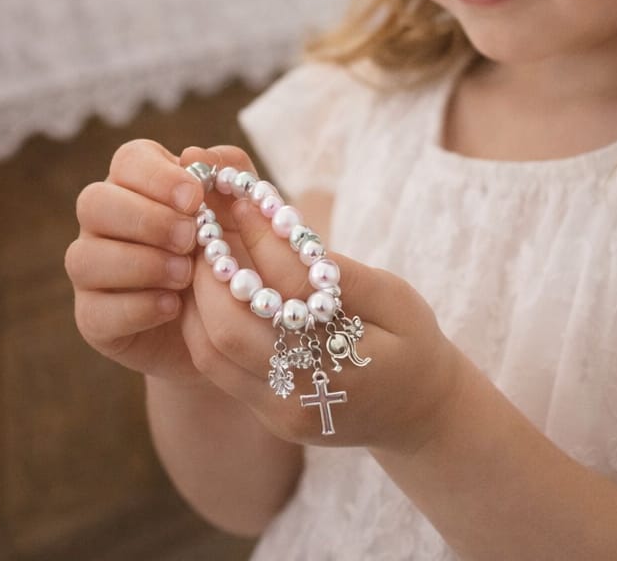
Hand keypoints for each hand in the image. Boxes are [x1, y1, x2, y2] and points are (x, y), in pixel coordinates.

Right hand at [66, 138, 236, 384]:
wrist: (237, 323)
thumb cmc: (236, 253)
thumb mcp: (246, 212)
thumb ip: (231, 174)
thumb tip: (195, 153)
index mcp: (141, 183)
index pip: (129, 160)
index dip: (156, 175)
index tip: (194, 197)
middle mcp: (107, 220)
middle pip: (94, 202)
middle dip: (145, 220)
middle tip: (190, 238)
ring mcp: (94, 270)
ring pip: (84, 257)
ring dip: (140, 264)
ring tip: (186, 276)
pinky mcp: (93, 317)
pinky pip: (94, 310)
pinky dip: (137, 307)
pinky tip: (172, 306)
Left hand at [179, 145, 463, 451]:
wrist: (419, 415)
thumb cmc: (413, 344)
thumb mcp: (396, 299)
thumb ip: (345, 274)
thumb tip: (287, 237)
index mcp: (349, 356)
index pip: (288, 287)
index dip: (260, 239)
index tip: (242, 201)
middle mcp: (307, 390)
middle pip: (230, 328)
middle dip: (209, 271)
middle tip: (206, 226)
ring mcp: (281, 410)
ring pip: (212, 352)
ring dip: (197, 298)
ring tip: (203, 253)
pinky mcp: (267, 415)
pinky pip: (218, 368)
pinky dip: (204, 322)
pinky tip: (210, 289)